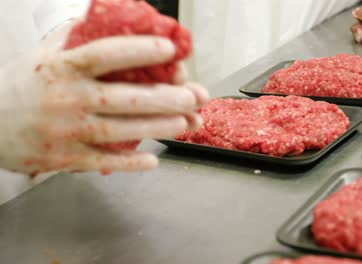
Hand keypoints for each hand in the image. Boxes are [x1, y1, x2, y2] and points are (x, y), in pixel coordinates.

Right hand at [0, 35, 208, 174]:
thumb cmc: (19, 86)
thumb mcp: (43, 56)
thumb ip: (74, 39)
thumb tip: (106, 17)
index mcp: (63, 68)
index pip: (106, 55)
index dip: (140, 51)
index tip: (170, 50)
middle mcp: (68, 98)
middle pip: (126, 98)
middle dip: (165, 98)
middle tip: (194, 97)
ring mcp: (67, 131)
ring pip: (122, 130)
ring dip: (159, 127)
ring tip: (186, 123)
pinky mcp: (65, 158)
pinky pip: (104, 161)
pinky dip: (130, 163)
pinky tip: (153, 161)